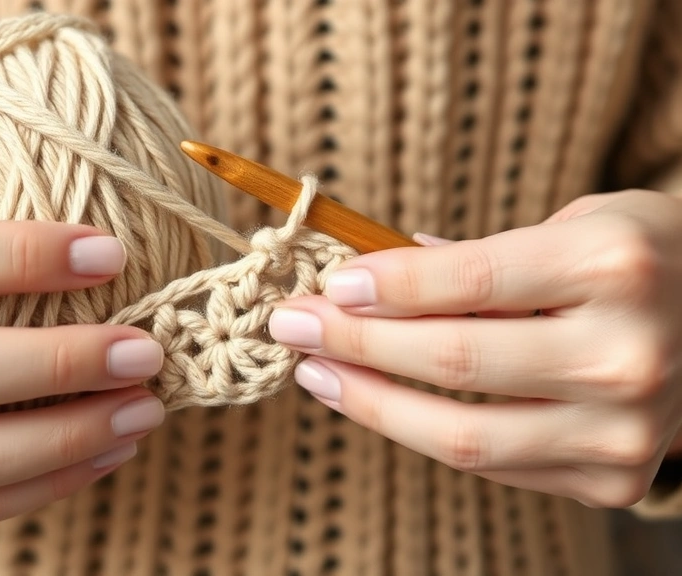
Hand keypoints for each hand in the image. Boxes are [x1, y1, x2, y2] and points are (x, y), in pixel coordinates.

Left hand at [268, 190, 681, 507]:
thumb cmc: (635, 256)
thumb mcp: (571, 225)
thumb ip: (476, 259)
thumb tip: (365, 282)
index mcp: (615, 267)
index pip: (470, 281)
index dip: (385, 286)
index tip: (327, 286)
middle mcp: (628, 355)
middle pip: (455, 363)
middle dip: (355, 343)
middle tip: (291, 326)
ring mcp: (626, 432)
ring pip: (464, 438)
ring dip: (371, 404)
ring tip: (317, 373)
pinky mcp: (613, 480)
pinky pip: (492, 466)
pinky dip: (426, 433)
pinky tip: (381, 401)